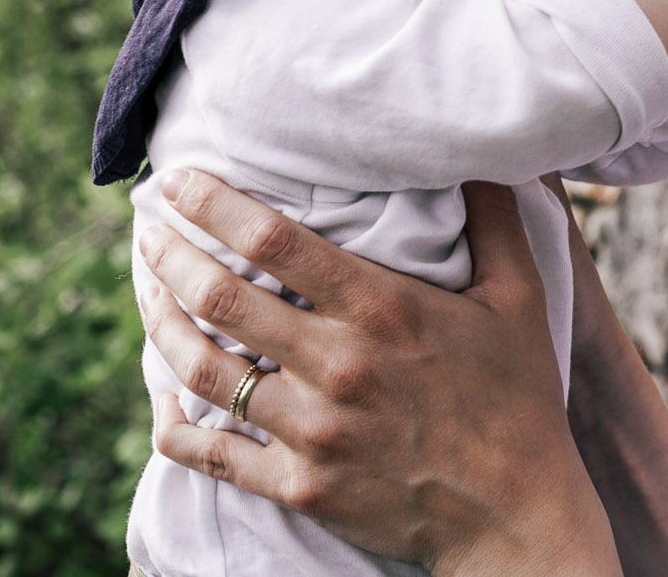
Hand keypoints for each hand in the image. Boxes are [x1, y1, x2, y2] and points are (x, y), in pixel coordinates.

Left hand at [137, 170, 617, 576]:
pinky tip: (164, 397)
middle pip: (220, 297)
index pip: (274, 241)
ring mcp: (312, 431)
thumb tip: (485, 153)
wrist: (516, 514)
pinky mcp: (299, 486)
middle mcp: (337, 365)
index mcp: (382, 308)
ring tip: (148, 294)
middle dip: (169, 255)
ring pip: (203, 369)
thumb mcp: (519, 296)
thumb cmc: (519, 396)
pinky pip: (210, 452)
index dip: (213, 203)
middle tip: (148, 232)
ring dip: (160, 324)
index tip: (177, 181)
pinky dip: (174, 422)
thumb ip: (494, 218)